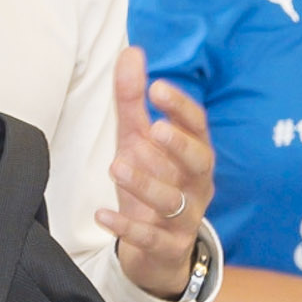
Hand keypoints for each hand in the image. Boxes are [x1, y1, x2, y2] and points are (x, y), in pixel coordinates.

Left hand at [95, 47, 215, 298]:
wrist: (157, 250)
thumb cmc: (152, 183)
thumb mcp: (138, 141)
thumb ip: (133, 100)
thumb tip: (131, 51)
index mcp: (195, 154)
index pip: (198, 126)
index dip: (181, 107)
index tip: (157, 87)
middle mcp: (197, 184)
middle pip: (199, 162)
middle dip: (179, 145)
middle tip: (154, 129)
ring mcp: (185, 217)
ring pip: (172, 200)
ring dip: (144, 183)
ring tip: (117, 165)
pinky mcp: (167, 246)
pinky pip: (150, 237)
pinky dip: (126, 227)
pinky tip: (102, 214)